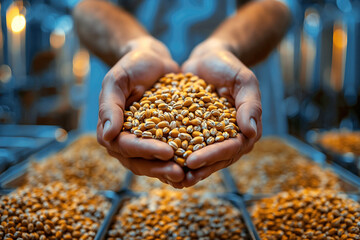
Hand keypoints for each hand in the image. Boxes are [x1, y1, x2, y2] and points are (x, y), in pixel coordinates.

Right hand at [97, 36, 184, 184]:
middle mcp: (127, 139)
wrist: (153, 60)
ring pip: (154, 162)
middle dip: (159, 168)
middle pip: (140, 161)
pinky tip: (195, 167)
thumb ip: (110, 106)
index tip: (166, 152)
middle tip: (180, 173)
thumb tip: (106, 135)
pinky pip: (170, 154)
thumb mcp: (117, 80)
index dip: (145, 150)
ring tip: (189, 176)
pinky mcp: (162, 137)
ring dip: (170, 170)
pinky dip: (180, 161)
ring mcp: (145, 141)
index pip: (125, 145)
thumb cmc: (132, 66)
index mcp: (112, 128)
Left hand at [181, 38, 261, 186]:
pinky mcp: (195, 131)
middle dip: (198, 168)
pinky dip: (176, 154)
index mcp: (244, 129)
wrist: (207, 59)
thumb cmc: (228, 67)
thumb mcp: (244, 80)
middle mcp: (229, 136)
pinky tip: (161, 161)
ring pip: (201, 156)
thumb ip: (251, 104)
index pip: (231, 148)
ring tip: (169, 177)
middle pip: (216, 158)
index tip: (193, 161)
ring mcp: (211, 136)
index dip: (213, 156)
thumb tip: (252, 132)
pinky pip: (187, 145)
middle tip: (179, 177)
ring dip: (186, 169)